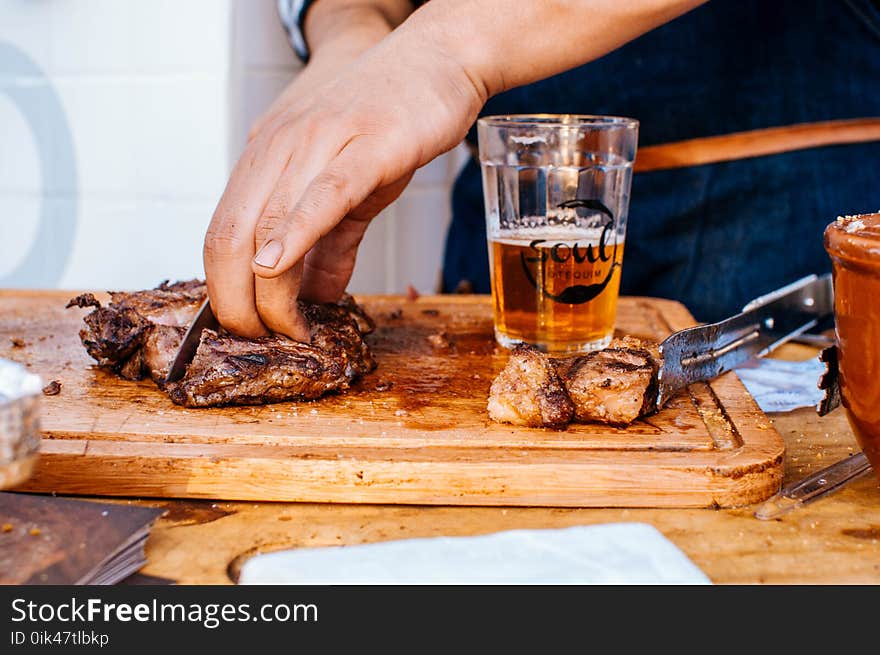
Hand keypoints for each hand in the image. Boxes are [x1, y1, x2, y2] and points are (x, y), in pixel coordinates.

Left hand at [204, 28, 483, 340]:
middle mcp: (278, 147)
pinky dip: (295, 235)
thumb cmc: (390, 117)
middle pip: (228, 236)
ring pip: (268, 224)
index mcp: (266, 158)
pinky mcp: (366, 145)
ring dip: (269, 291)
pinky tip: (280, 267)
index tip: (247, 330)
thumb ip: (331, 244)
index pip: (221, 234)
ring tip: (288, 330)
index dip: (224, 291)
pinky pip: (322, 195)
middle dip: (236, 303)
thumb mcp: (349, 187)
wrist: (437, 58)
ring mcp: (318, 142)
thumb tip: (317, 296)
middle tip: (262, 341)